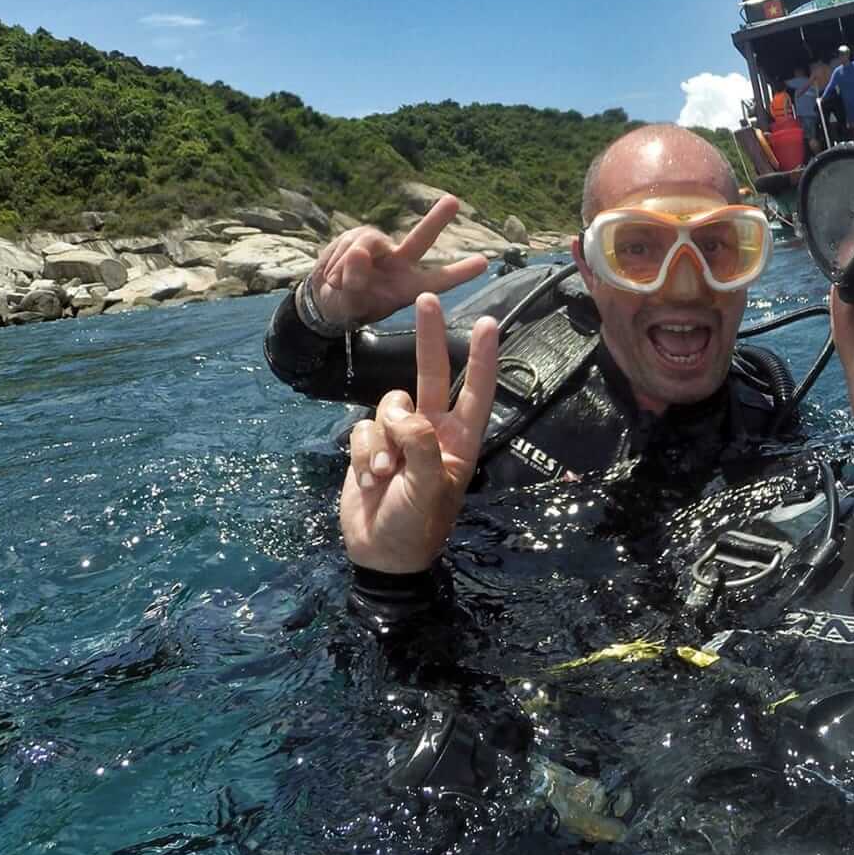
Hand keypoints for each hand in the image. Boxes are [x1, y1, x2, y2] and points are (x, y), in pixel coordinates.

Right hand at [308, 194, 488, 327]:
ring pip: (368, 242)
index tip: (483, 263)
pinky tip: (332, 273)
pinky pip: (349, 241)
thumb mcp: (352, 304)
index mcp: (408, 287)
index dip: (459, 272)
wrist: (325, 299)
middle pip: (421, 239)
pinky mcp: (360, 235)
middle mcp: (401, 263)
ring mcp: (381, 247)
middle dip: (436, 219)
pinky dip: (335, 260)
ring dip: (346, 266)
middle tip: (454, 201)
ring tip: (338, 284)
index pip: (438, 280)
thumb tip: (359, 252)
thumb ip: (356, 283)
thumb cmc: (349, 305)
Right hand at [340, 293, 498, 573]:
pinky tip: (370, 482)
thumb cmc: (415, 527)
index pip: (476, 391)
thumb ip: (421, 445)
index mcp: (459, 441)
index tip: (489, 324)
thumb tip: (405, 413)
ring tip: (385, 478)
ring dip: (381, 441)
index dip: (482, 358)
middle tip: (427, 299)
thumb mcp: (427, 488)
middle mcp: (432, 432)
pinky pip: (364, 429)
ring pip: (388, 406)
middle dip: (428, 338)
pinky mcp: (371, 445)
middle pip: (432, 374)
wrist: (378, 555)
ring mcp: (400, 437)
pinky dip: (364, 454)